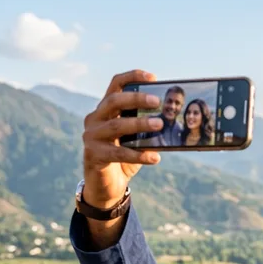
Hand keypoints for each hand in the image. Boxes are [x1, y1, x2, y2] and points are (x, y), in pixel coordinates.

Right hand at [82, 70, 162, 206]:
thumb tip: (170, 120)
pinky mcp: (94, 155)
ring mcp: (91, 137)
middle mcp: (94, 119)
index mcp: (105, 109)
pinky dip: (139, 155)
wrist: (106, 186)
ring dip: (140, 124)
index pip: (115, 85)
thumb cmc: (124, 158)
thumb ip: (145, 128)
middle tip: (158, 102)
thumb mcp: (135, 139)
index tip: (153, 78)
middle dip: (137, 99)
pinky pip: (119, 153)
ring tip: (160, 125)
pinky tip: (155, 158)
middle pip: (114, 101)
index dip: (132, 77)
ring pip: (116, 125)